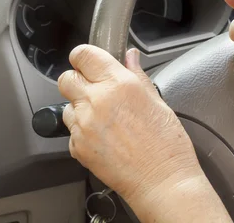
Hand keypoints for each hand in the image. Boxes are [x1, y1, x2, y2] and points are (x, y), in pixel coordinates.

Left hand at [57, 45, 202, 202]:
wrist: (161, 179)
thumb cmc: (166, 144)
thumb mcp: (157, 101)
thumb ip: (137, 76)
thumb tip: (130, 58)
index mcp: (119, 84)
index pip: (84, 55)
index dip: (84, 56)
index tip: (89, 60)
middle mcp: (97, 101)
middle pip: (67, 78)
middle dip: (78, 79)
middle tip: (95, 88)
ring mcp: (83, 126)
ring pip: (66, 105)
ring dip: (80, 106)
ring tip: (104, 117)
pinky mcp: (77, 147)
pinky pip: (71, 130)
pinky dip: (82, 130)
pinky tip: (104, 136)